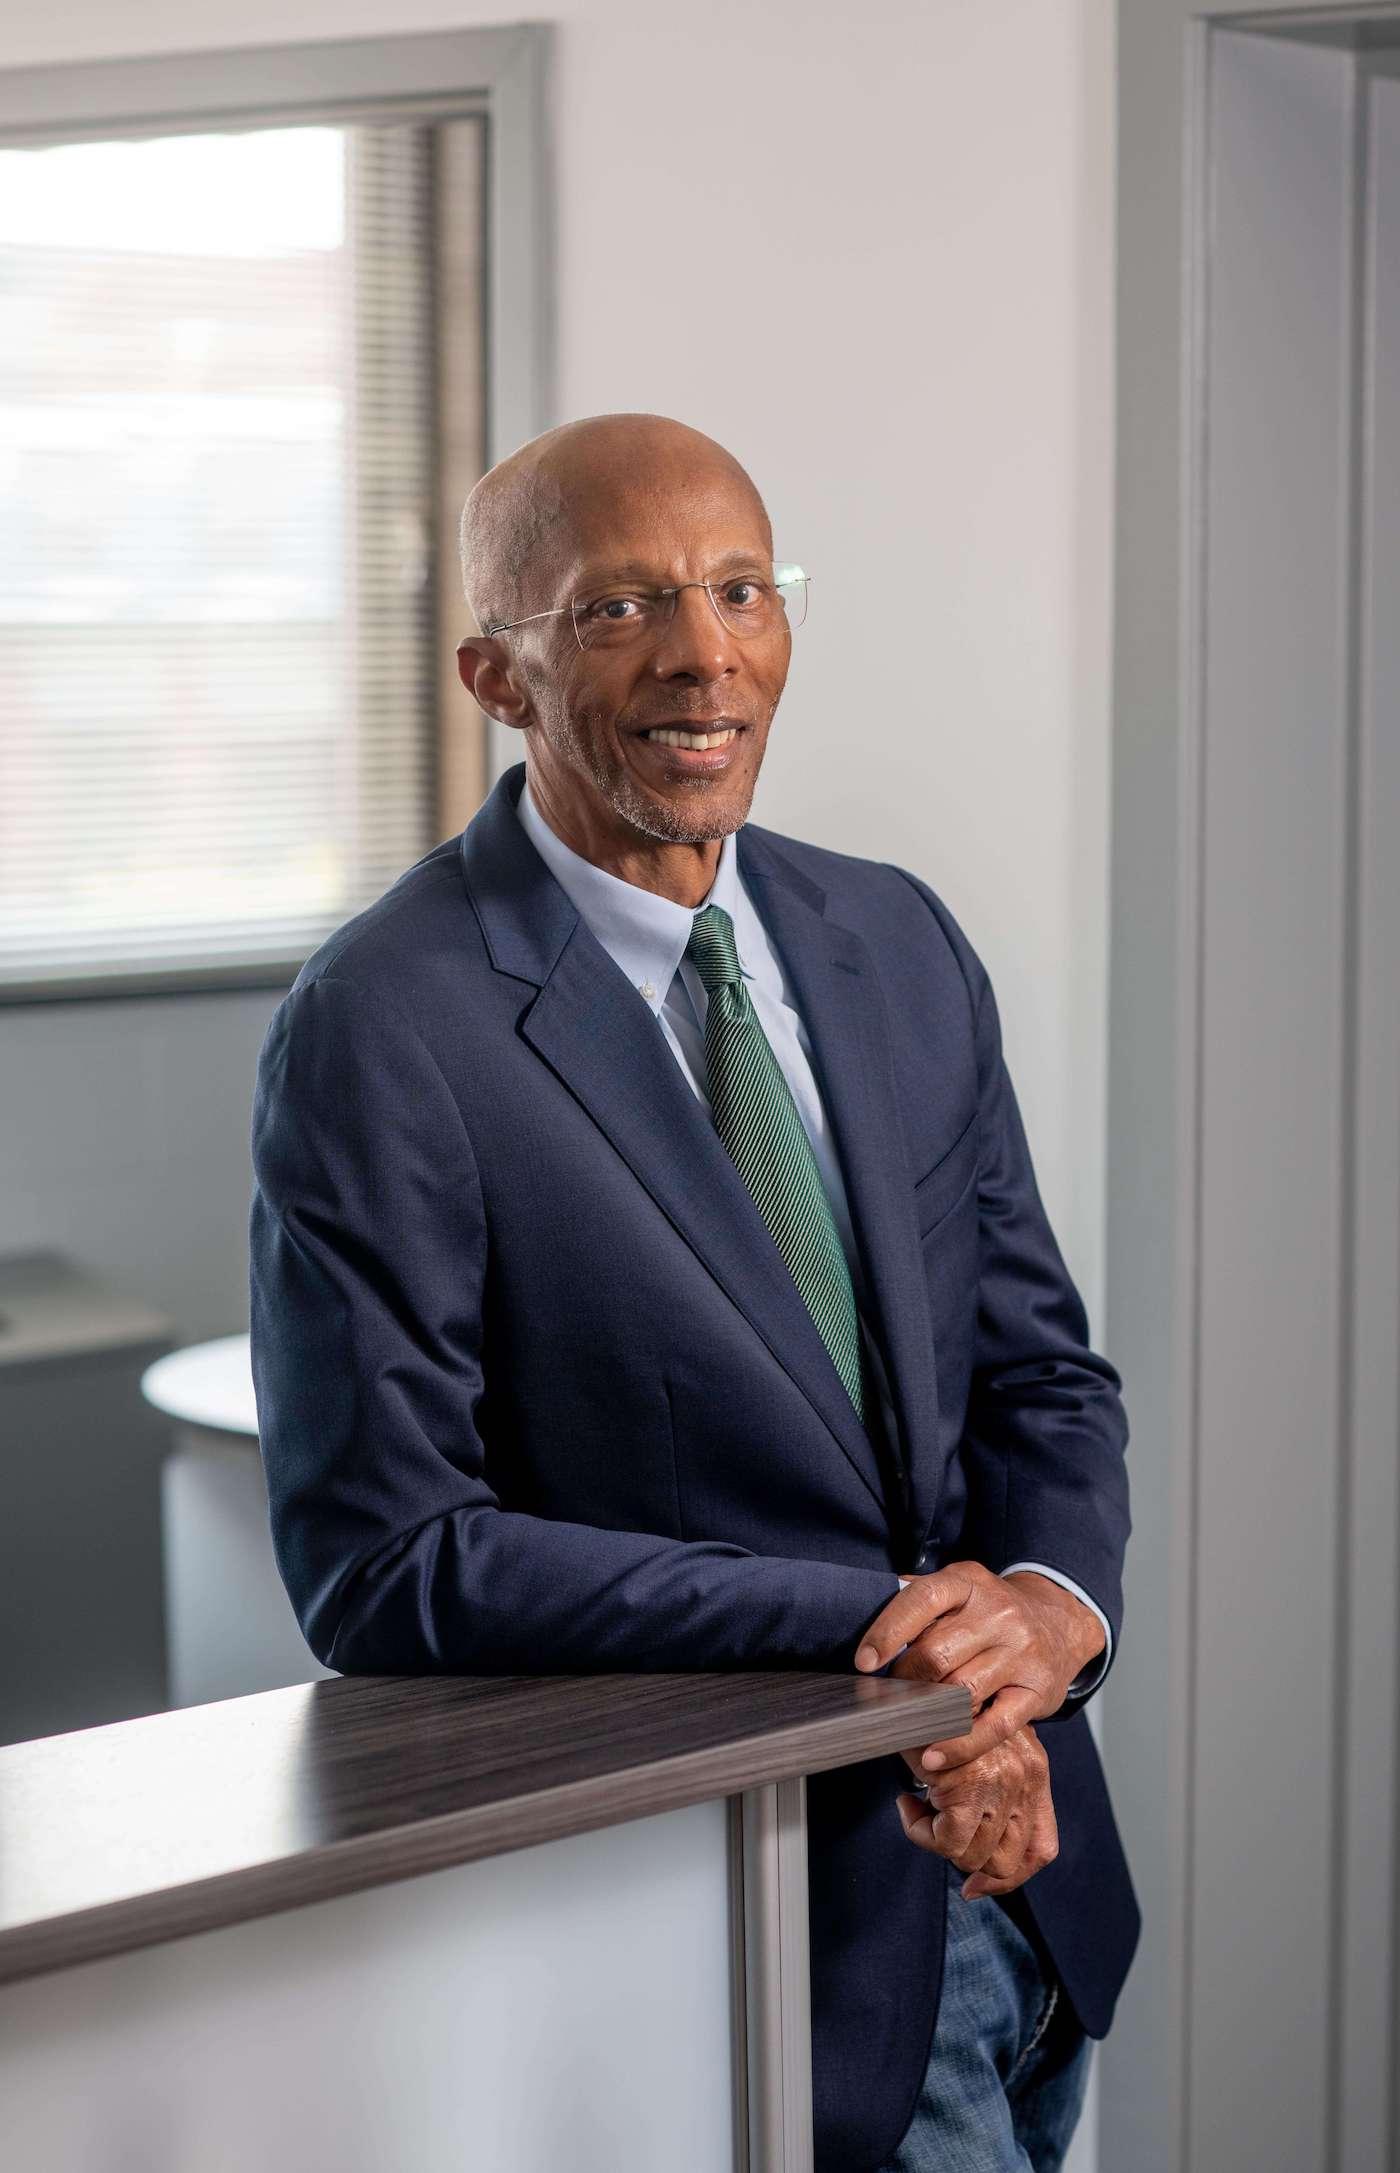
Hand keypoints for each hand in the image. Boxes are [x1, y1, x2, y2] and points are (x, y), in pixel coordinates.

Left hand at [854, 1562, 1104, 1770]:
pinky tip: (934, 1755)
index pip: (922, 1600)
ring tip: (905, 1726)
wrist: (1060, 1621)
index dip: (887, 1632)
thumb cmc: (992, 1612)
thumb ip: (916, 1600)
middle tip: (886, 1699)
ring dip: (926, 1716)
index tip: (864, 1662)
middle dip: (904, 1682)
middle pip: (937, 1654)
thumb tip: (862, 1612)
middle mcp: (998, 1613)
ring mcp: (1021, 1653)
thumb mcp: (959, 1589)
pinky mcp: (1036, 1692)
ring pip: (961, 1693)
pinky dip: (959, 1746)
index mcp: (968, 1582)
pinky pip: (992, 1727)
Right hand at [893, 1723, 1057, 1896]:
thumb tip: (974, 1861)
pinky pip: (945, 1842)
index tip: (977, 1885)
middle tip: (936, 1830)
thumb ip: (992, 1789)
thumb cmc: (944, 1711)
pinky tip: (908, 1805)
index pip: (1041, 1848)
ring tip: (919, 1810)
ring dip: (938, 1842)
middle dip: (966, 1859)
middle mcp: (1026, 1778)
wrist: (924, 1679)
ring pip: (972, 1856)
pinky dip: (920, 1832)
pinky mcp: (970, 1786)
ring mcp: (1001, 1783)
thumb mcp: (981, 1747)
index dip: (1008, 1878)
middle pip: (1007, 1861)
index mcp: (1034, 1771)